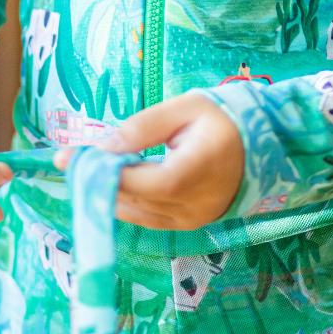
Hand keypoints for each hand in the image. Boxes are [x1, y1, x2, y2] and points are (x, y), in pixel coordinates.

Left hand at [53, 94, 243, 230]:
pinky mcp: (189, 225)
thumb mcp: (184, 109)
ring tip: (86, 168)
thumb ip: (142, 127)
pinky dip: (126, 202)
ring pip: (134, 213)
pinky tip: (111, 182)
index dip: (102, 171)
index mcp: (193, 173)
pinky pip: (147, 218)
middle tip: (70, 160)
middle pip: (131, 200)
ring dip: (107, 192)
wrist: (263, 145)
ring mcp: (191, 220)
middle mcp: (192, 205)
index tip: (70, 156)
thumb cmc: (223, 119)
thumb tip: (102, 147)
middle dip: (96, 180)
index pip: (137, 182)